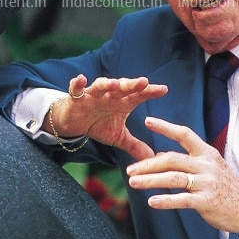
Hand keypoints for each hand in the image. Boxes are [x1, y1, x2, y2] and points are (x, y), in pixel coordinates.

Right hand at [50, 74, 166, 160]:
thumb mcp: (118, 137)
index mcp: (122, 103)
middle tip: (144, 82)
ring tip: (115, 84)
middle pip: (122, 88)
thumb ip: (135, 146)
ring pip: (100, 86)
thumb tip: (154, 159)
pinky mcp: (76, 98)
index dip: (150, 92)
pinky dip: (77, 84)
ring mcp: (92, 95)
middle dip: (132, 85)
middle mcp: (109, 96)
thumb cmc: (98, 124)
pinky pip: (75, 89)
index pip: (138, 95)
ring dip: (107, 84)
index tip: (164, 89)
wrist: (74, 123)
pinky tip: (79, 79)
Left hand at [126, 117, 238, 234]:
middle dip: (148, 164)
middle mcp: (206, 165)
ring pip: (173, 178)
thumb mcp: (210, 167)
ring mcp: (207, 183)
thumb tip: (159, 156)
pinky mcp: (207, 201)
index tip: (147, 120)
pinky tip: (152, 202)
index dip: (165, 127)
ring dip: (150, 180)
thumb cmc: (225, 186)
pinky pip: (183, 199)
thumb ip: (187, 160)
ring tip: (133, 183)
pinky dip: (166, 200)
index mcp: (206, 153)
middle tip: (129, 170)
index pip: (184, 134)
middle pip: (172, 159)